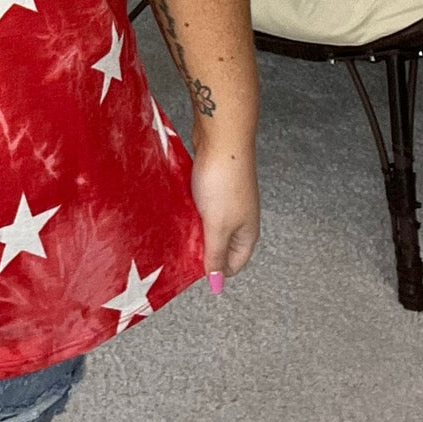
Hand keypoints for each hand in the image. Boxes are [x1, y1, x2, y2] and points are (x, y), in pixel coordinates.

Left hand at [188, 137, 259, 281]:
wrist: (221, 138)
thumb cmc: (223, 182)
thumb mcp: (217, 226)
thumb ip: (216, 254)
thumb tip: (218, 283)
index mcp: (247, 233)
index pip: (233, 264)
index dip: (213, 270)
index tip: (190, 268)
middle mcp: (241, 218)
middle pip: (221, 244)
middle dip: (200, 248)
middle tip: (178, 248)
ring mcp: (229, 199)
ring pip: (209, 223)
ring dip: (193, 227)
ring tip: (175, 227)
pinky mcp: (216, 183)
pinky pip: (202, 204)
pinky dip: (190, 208)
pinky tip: (177, 206)